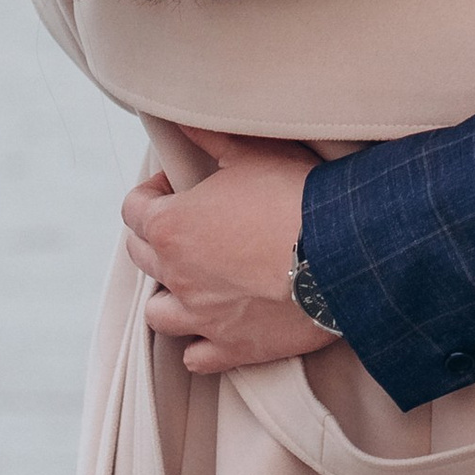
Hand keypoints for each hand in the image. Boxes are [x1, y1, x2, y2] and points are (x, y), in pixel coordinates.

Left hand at [122, 127, 329, 376]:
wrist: (341, 251)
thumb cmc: (295, 197)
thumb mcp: (251, 153)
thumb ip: (208, 136)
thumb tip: (181, 118)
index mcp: (171, 226)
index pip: (134, 209)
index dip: (153, 192)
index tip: (179, 184)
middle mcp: (177, 275)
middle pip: (141, 257)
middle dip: (157, 237)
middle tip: (191, 224)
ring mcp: (201, 317)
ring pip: (158, 313)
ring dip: (169, 294)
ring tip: (194, 280)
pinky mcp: (232, 346)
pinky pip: (195, 356)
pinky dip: (199, 343)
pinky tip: (215, 325)